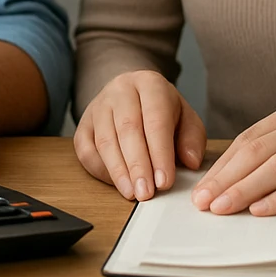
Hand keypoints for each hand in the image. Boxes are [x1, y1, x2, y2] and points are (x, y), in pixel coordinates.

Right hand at [74, 70, 206, 200]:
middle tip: (146, 192)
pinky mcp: (83, 123)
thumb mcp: (185, 117)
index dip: (160, 153)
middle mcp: (121, 90)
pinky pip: (86, 150)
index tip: (164, 181)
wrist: (132, 94)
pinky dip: (101, 170)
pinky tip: (117, 183)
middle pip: (127, 129)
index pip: (155, 120)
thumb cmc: (161, 110)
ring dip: (119, 171)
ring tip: (132, 193)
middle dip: (138, 165)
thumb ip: (192, 138)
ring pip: (105, 140)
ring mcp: (98, 106)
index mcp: (150, 84)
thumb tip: (190, 161)